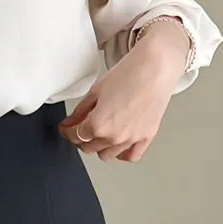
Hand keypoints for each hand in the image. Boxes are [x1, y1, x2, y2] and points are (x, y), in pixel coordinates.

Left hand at [58, 21, 189, 161]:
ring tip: (100, 134)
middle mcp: (114, 137)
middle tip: (80, 128)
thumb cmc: (129, 73)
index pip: (76, 136)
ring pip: (106, 155)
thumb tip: (71, 122)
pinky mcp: (146, 138)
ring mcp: (131, 140)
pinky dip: (121, 153)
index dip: (67, 131)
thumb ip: (81, 111)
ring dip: (99, 146)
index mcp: (98, 124)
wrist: (156, 67)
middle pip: (89, 147)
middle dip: (81, 138)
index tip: (65, 128)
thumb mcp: (96, 90)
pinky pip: (130, 156)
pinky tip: (118, 144)